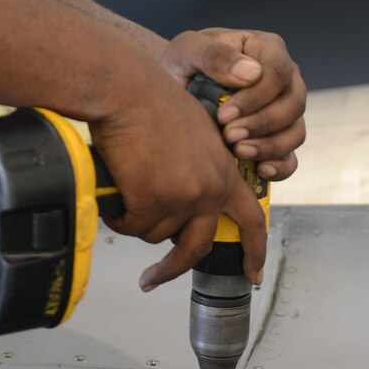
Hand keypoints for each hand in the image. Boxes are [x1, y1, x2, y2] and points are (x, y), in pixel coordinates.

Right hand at [89, 57, 265, 290]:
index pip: (251, 221)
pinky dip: (117, 215)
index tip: (254, 276)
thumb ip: (201, 169)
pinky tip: (114, 192)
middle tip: (153, 279)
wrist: (127, 89)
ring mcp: (183, 199)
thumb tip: (187, 201)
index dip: (255, 251)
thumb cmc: (154, 102)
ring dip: (135, 220)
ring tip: (123, 190)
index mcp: (226, 174)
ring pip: (154, 234)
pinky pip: (130, 226)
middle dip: (171, 268)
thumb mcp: (198, 134)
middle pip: (197, 247)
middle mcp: (210, 191)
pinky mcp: (153, 202)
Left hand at [158, 29, 306, 181]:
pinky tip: (259, 170)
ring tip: (237, 152)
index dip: (256, 98)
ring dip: (270, 147)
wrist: (176, 90)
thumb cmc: (183, 65)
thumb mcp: (187, 50)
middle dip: (261, 124)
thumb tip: (251, 73)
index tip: (224, 115)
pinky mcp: (280, 139)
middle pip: (293, 104)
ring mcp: (286, 111)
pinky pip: (291, 158)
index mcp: (268, 50)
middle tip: (228, 135)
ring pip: (295, 133)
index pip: (277, 73)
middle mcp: (285, 80)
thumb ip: (213, 55)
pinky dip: (280, 168)